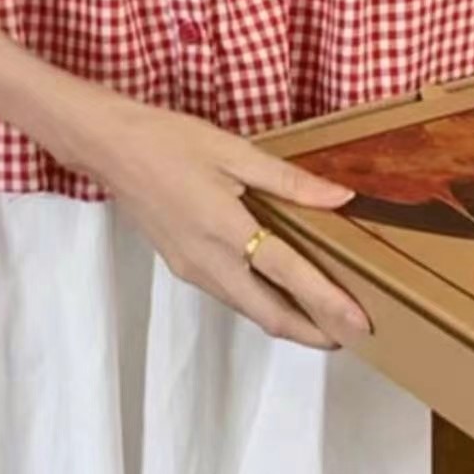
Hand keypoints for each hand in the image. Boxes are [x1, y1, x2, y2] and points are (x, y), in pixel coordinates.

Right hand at [66, 92, 371, 349]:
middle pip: (270, 315)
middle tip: (351, 332)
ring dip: (288, 320)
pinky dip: (262, 302)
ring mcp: (193, 270)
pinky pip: (230, 295)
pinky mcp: (181, 267)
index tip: (363, 324)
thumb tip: (341, 197)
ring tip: (324, 314)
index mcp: (227, 230)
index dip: (330, 304)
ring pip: (249, 309)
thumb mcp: (233, 150)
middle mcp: (210, 262)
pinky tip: (278, 287)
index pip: (290, 277)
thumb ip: (289, 180)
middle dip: (313, 332)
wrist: (109, 148)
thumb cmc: (170, 141)